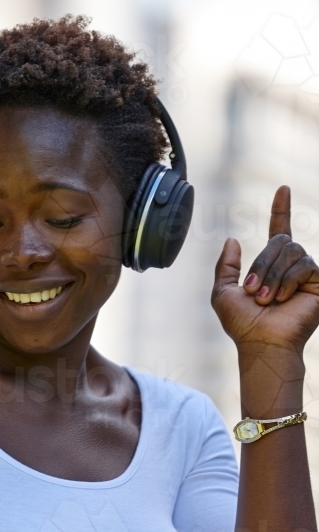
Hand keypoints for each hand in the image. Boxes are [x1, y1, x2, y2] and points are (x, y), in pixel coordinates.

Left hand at [212, 186, 318, 352]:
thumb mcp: (223, 292)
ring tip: (266, 299)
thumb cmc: (242, 324)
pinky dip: (287, 281)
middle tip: (253, 292)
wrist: (261, 343)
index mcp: (271, 266)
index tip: (283, 189)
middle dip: (261, 264)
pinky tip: (282, 299)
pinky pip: (305, 265)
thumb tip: (232, 238)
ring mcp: (307, 274)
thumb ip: (226, 265)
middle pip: (280, 241)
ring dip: (272, 275)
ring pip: (291, 251)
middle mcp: (292, 267)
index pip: (278, 230)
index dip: (281, 209)